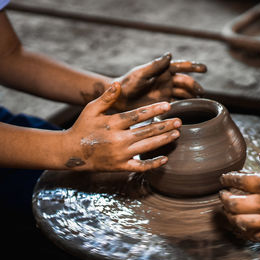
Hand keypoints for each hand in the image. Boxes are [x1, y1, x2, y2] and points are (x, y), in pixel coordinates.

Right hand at [63, 82, 180, 171]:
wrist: (71, 152)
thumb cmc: (82, 127)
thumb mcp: (91, 109)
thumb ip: (106, 98)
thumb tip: (118, 84)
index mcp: (112, 124)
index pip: (137, 115)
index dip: (154, 110)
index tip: (168, 106)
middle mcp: (118, 139)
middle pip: (146, 131)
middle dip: (164, 126)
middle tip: (179, 121)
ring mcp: (120, 154)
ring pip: (147, 147)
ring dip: (163, 140)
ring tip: (176, 134)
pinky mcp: (120, 166)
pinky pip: (140, 167)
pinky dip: (153, 164)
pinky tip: (165, 158)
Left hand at [112, 53, 206, 110]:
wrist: (119, 99)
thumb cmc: (127, 83)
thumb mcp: (141, 74)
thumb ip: (155, 65)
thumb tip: (170, 55)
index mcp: (163, 71)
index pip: (181, 67)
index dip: (194, 67)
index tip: (205, 69)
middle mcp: (167, 81)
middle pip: (185, 82)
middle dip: (194, 86)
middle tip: (201, 92)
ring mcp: (166, 93)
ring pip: (184, 94)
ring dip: (192, 97)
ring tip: (200, 102)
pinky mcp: (164, 104)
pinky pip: (178, 104)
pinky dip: (185, 107)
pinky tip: (191, 111)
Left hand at [219, 152, 259, 241]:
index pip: (239, 181)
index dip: (227, 178)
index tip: (224, 177)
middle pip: (233, 203)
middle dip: (223, 198)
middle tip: (222, 194)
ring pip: (239, 222)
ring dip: (230, 216)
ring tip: (228, 210)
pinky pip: (254, 236)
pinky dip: (243, 231)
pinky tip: (241, 226)